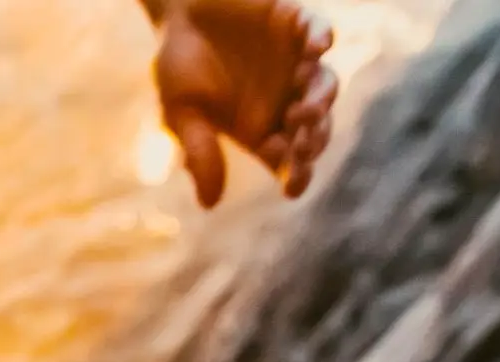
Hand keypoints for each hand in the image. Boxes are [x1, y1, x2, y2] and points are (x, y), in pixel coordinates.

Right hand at [152, 0, 339, 206]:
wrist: (176, 10)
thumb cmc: (177, 66)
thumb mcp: (180, 113)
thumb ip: (198, 151)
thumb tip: (210, 204)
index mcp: (260, 128)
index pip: (288, 159)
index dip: (295, 174)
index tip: (292, 186)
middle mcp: (285, 98)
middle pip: (313, 128)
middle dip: (312, 140)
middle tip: (302, 145)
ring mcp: (295, 61)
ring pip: (324, 85)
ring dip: (320, 98)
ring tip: (306, 108)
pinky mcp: (296, 23)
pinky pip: (318, 32)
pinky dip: (320, 40)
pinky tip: (315, 49)